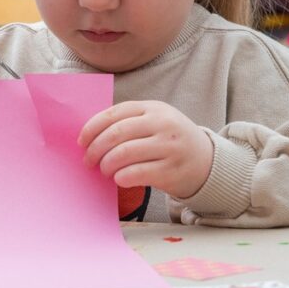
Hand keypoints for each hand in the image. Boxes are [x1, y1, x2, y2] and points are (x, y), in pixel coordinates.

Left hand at [78, 101, 214, 198]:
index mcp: (154, 108)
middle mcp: (162, 124)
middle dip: (96, 148)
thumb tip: (90, 135)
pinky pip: (137, 173)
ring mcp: (169, 147)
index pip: (115, 113)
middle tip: (88, 160)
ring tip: (104, 170)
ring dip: (106, 164)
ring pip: (125, 153)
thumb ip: (129, 122)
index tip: (81, 141)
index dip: (93, 127)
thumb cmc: (170, 140)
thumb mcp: (156, 121)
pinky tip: (118, 179)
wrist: (206, 161)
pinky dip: (121, 177)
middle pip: (117, 134)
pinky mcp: (171, 170)